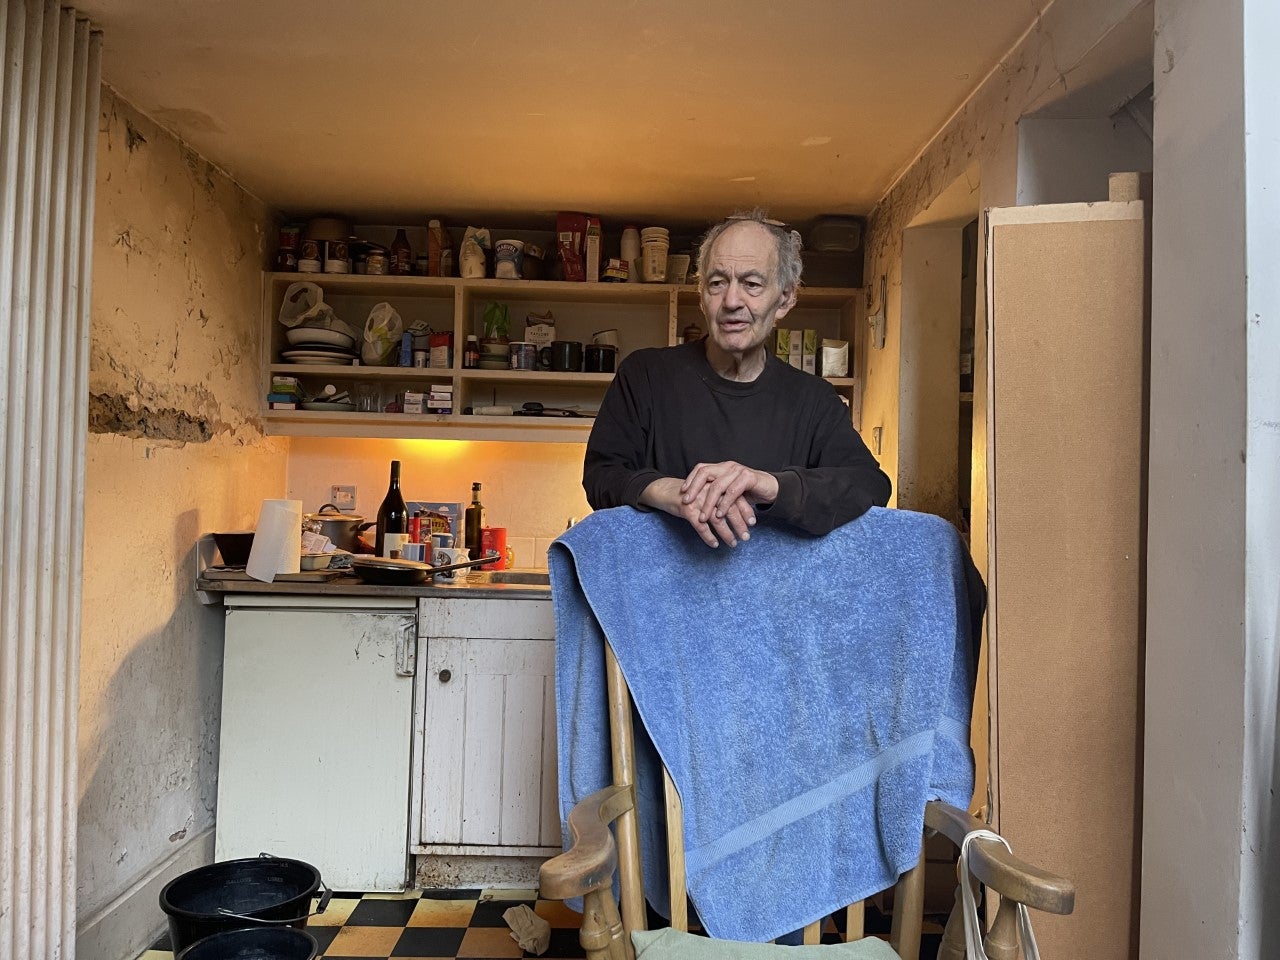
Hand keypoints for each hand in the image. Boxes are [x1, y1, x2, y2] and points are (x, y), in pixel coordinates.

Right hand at [639, 477, 754, 547]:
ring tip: (733, 544)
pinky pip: (701, 527)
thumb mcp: (707, 492)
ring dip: (726, 533)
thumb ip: (722, 498)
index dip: (745, 511)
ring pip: (717, 519)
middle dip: (739, 524)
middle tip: (746, 537)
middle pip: (729, 508)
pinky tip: (714, 544)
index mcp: (716, 485)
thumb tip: (740, 511)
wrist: (667, 491)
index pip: (736, 497)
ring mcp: (698, 500)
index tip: (753, 523)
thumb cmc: (690, 494)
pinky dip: (709, 537)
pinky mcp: (688, 510)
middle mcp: (709, 491)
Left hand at [681, 461, 778, 533]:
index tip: (682, 493)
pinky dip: (724, 504)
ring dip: (708, 503)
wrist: (772, 490)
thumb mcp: (729, 492)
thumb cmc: (750, 492)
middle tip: (686, 502)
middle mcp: (728, 467)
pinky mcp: (748, 478)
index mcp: (722, 468)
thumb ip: (716, 494)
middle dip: (694, 488)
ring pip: (717, 485)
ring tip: (703, 517)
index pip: (701, 469)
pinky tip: (720, 515)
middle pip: (705, 473)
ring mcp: (738, 471)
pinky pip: (732, 492)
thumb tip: (696, 503)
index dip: (690, 480)